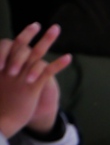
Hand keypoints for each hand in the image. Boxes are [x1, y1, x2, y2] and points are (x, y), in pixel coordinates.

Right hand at [0, 23, 70, 138]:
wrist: (1, 120)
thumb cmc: (0, 105)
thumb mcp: (0, 85)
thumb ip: (7, 76)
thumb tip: (10, 72)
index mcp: (3, 65)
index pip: (11, 45)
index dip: (23, 36)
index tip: (32, 27)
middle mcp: (12, 67)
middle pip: (23, 45)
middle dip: (33, 33)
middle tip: (43, 24)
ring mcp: (22, 75)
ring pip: (36, 53)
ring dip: (48, 40)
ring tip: (57, 29)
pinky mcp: (31, 86)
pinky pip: (47, 71)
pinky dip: (58, 64)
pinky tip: (68, 58)